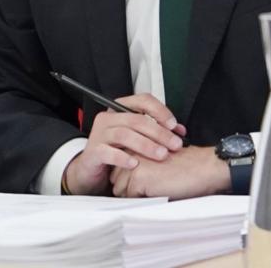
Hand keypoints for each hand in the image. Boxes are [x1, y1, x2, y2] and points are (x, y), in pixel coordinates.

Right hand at [62, 93, 186, 195]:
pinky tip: (136, 164)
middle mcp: (108, 118)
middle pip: (137, 119)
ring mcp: (99, 134)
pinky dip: (124, 158)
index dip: (161, 111)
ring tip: (161, 154)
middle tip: (174, 144)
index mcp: (120, 109)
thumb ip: (155, 131)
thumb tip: (179, 131)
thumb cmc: (116, 151)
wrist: (90, 170)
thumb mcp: (136, 138)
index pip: (142, 100)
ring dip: (147, 145)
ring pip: (125, 134)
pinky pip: (108, 152)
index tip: (174, 125)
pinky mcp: (93, 152)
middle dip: (159, 132)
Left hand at [109, 144, 230, 198]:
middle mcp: (133, 150)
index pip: (119, 169)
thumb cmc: (187, 166)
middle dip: (130, 187)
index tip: (148, 180)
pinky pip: (130, 197)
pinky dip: (143, 199)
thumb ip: (141, 164)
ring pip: (121, 190)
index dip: (132, 180)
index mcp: (139, 144)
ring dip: (136, 194)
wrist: (204, 168)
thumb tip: (126, 183)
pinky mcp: (139, 177)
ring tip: (157, 186)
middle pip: (117, 180)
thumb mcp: (160, 159)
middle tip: (153, 185)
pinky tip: (159, 190)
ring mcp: (134, 163)